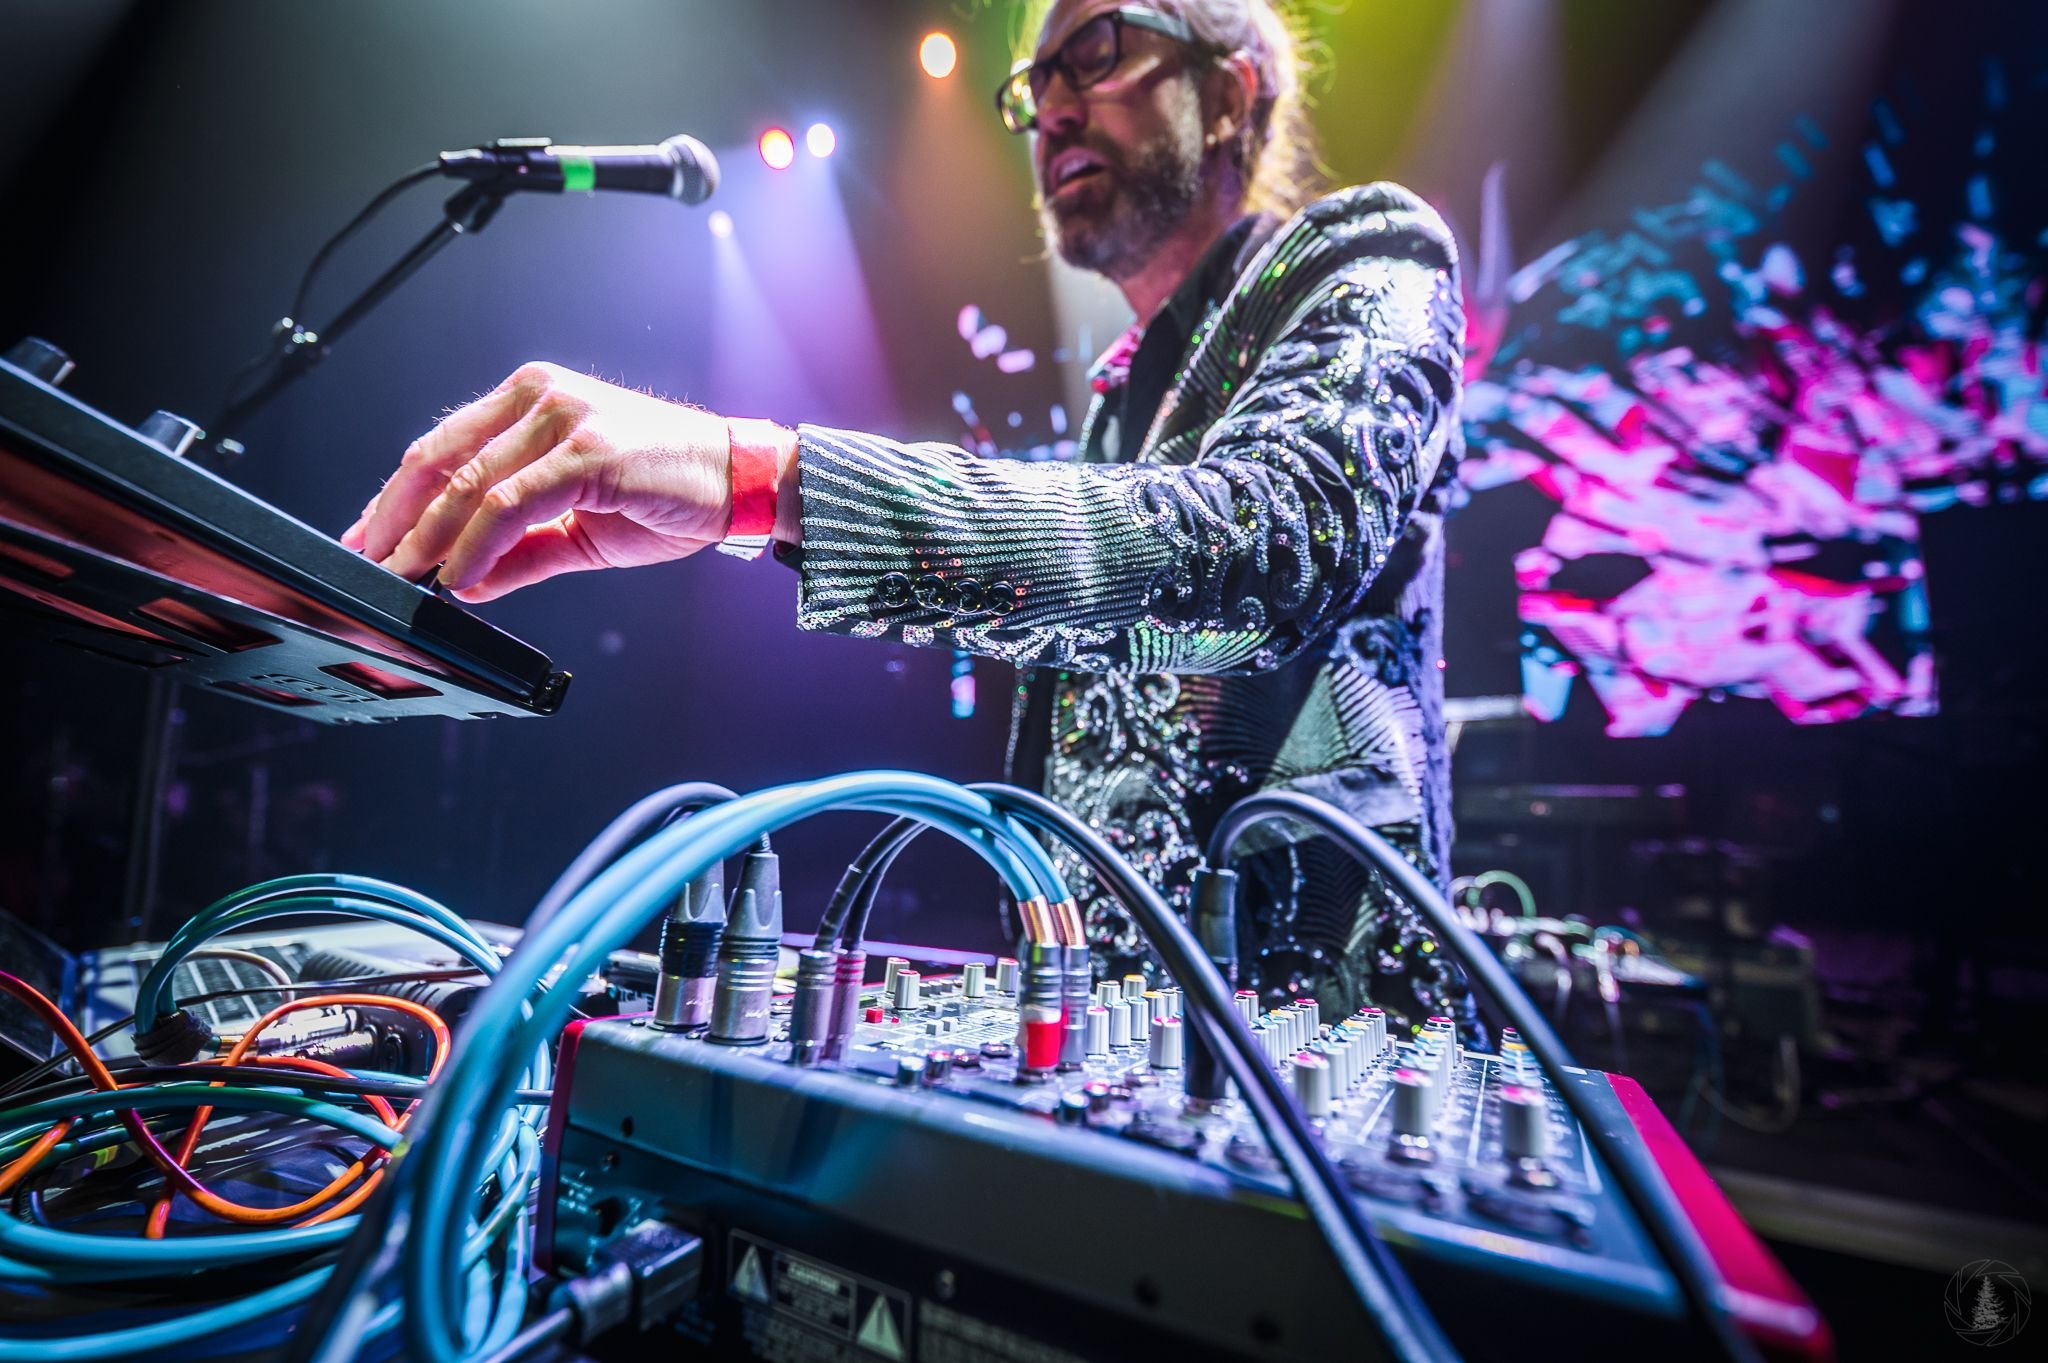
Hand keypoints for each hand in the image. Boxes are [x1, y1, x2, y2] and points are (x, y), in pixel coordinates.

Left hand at [342, 362, 759, 601]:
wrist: (741, 482)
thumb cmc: (670, 492)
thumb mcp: (578, 527)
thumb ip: (521, 550)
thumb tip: (465, 583)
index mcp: (531, 400)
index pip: (442, 447)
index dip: (397, 498)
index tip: (370, 539)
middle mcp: (540, 396)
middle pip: (441, 460)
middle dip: (398, 520)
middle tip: (374, 565)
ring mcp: (563, 417)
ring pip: (470, 484)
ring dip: (430, 540)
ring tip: (409, 578)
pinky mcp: (586, 448)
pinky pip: (510, 504)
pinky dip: (476, 546)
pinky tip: (460, 576)